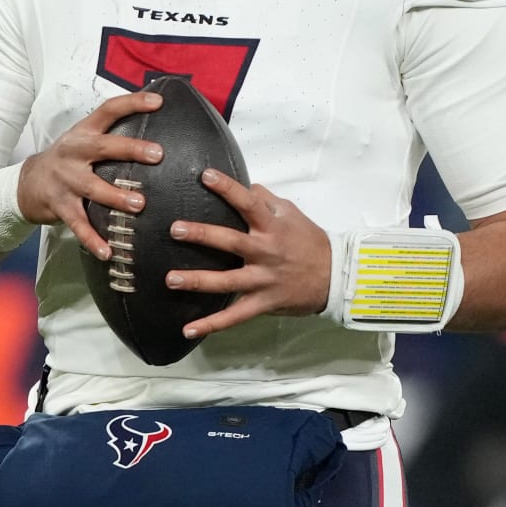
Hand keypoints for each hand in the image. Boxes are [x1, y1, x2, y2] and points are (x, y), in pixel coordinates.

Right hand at [17, 91, 162, 259]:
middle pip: (103, 147)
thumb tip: (157, 129)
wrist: (27, 183)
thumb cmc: (68, 160)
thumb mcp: (84, 139)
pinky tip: (109, 252)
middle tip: (157, 154)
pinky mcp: (60, 206)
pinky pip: (79, 225)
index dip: (132, 103)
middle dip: (131, 149)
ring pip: (92, 188)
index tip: (158, 101)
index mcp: (84, 132)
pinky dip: (93, 240)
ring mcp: (66, 180)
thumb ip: (113, 135)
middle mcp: (74, 153)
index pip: (109, 110)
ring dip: (115, 196)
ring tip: (138, 204)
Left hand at [164, 170, 331, 339]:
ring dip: (197, 281)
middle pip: (230, 242)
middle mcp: (265, 252)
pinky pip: (234, 317)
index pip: (248, 203)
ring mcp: (263, 280)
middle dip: (202, 235)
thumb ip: (267, 200)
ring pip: (226, 282)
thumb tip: (247, 187)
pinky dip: (211, 325)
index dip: (227, 188)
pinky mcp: (262, 303)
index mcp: (272, 227)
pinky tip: (188, 330)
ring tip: (171, 279)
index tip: (206, 176)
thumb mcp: (292, 214)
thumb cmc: (310, 242)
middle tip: (175, 229)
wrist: (335, 277)